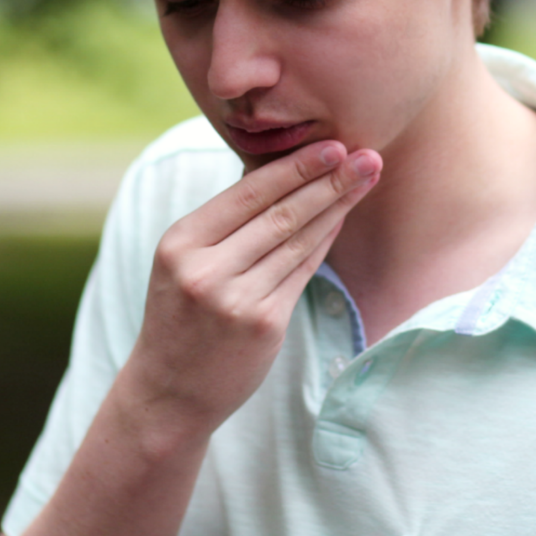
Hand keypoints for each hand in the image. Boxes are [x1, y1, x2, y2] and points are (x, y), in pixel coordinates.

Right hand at [119, 140, 380, 439]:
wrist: (169, 391)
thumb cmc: (180, 315)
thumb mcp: (182, 261)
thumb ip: (224, 221)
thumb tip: (281, 169)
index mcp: (180, 242)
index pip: (247, 193)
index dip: (294, 167)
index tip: (332, 144)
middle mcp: (205, 270)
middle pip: (280, 214)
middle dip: (329, 180)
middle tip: (366, 154)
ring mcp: (236, 300)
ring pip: (297, 241)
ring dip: (337, 206)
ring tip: (366, 178)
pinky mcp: (264, 325)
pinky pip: (302, 271)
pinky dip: (325, 241)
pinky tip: (342, 218)